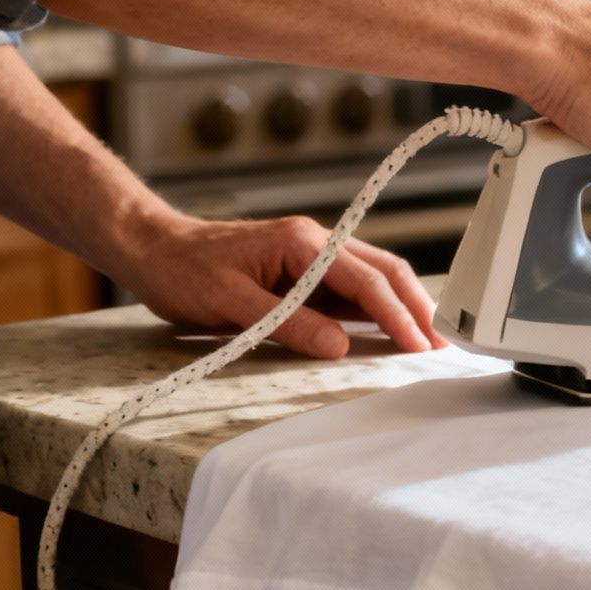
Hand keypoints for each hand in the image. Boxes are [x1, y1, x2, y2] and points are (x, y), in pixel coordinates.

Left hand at [118, 215, 443, 358]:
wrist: (150, 247)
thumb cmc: (181, 270)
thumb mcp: (228, 302)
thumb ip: (286, 323)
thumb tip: (339, 346)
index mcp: (301, 243)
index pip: (365, 280)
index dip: (396, 315)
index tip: (418, 345)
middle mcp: (315, 243)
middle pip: (384, 271)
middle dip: (416, 306)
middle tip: (440, 343)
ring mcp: (311, 256)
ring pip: (373, 278)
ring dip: (402, 307)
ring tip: (426, 340)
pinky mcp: (303, 272)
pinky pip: (350, 289)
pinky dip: (377, 309)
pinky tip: (389, 331)